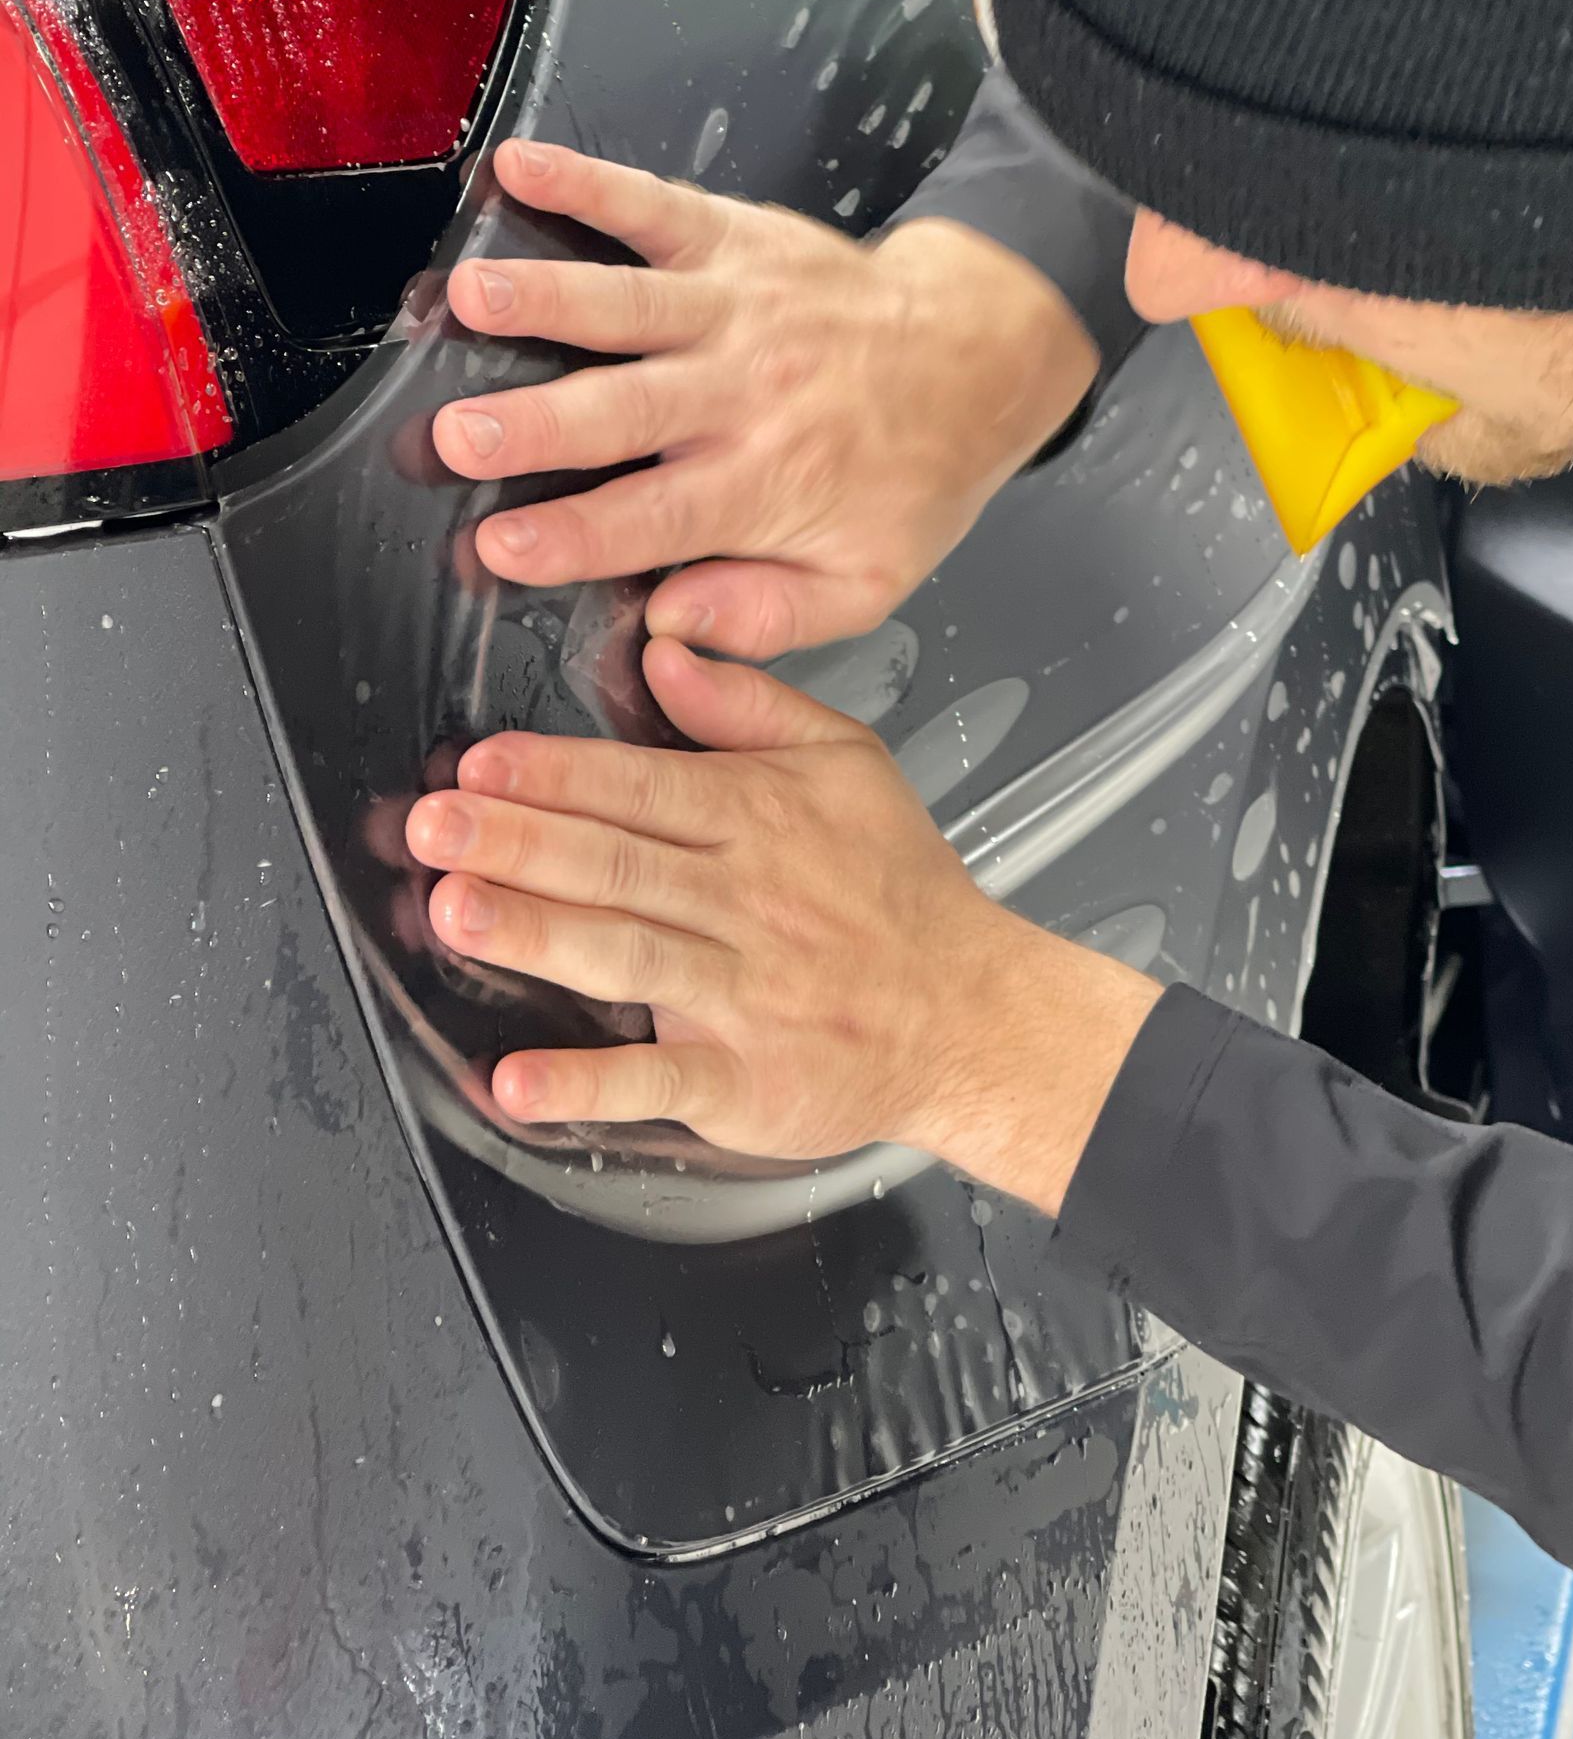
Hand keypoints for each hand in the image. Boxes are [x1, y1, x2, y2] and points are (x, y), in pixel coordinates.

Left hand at [403, 641, 1161, 1213]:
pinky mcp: (739, 1080)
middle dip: (518, 841)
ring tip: (457, 912)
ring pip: (623, 955)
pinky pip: (654, 1082)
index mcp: (760, 819)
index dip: (555, 774)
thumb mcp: (848, 763)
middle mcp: (742, 902)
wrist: (970, 1013)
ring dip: (535, 934)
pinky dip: (585, 1086)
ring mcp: (738, 995)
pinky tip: (520, 1079)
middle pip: (616, 864)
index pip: (641, 787)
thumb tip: (668, 652)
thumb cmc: (900, 890)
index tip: (481, 763)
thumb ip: (751, 705)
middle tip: (435, 825)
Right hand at [431, 141, 1100, 657]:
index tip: (498, 547)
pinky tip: (522, 166)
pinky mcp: (736, 240)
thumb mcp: (865, 581)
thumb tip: (672, 627)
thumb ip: (767, 616)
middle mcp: (745, 393)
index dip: (571, 537)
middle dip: (536, 425)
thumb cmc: (906, 474)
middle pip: (624, 411)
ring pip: (628, 304)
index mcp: (764, 484)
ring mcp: (736, 308)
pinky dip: (587, 182)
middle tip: (458, 435)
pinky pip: (654, 206)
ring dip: (547, 297)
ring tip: (472, 297)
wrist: (975, 355)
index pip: (653, 521)